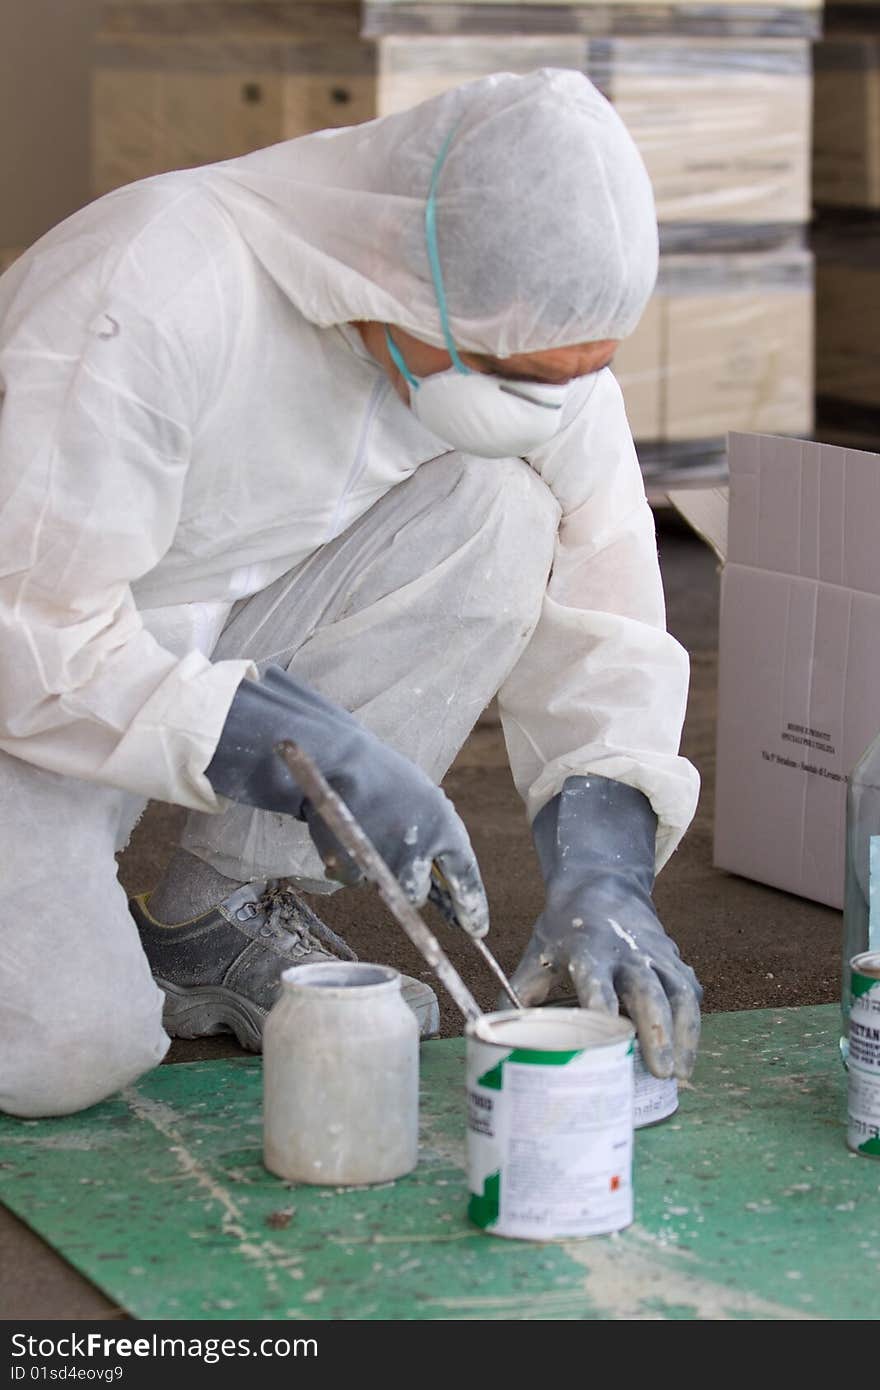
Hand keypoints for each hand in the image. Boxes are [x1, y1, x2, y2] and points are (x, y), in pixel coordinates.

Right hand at [205, 666, 488, 936]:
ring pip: (386, 891)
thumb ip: (439, 838)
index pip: (465, 878)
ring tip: (370, 836)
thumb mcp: (425, 801)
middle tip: (395, 855)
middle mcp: (419, 848)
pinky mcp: (353, 868)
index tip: (477, 929)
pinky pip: (357, 883)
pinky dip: (353, 868)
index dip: (472, 907)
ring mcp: (384, 861)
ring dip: (380, 875)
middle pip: (418, 894)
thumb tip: (446, 882)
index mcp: (445, 826)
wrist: (338, 760)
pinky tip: (350, 838)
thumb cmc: (385, 778)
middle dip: (409, 883)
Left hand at [511, 775, 700, 1078]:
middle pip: (647, 990)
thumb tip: (493, 1040)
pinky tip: (688, 1060)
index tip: (605, 1035)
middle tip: (659, 1070)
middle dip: (656, 1030)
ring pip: (678, 994)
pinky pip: (690, 995)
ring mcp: (656, 956)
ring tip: (679, 1075)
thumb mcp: (536, 956)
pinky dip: (692, 1027)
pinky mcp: (675, 963)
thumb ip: (518, 997)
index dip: (601, 1006)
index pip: (595, 979)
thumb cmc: (564, 932)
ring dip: (682, 1034)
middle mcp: (627, 951)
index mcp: (588, 949)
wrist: (603, 886)